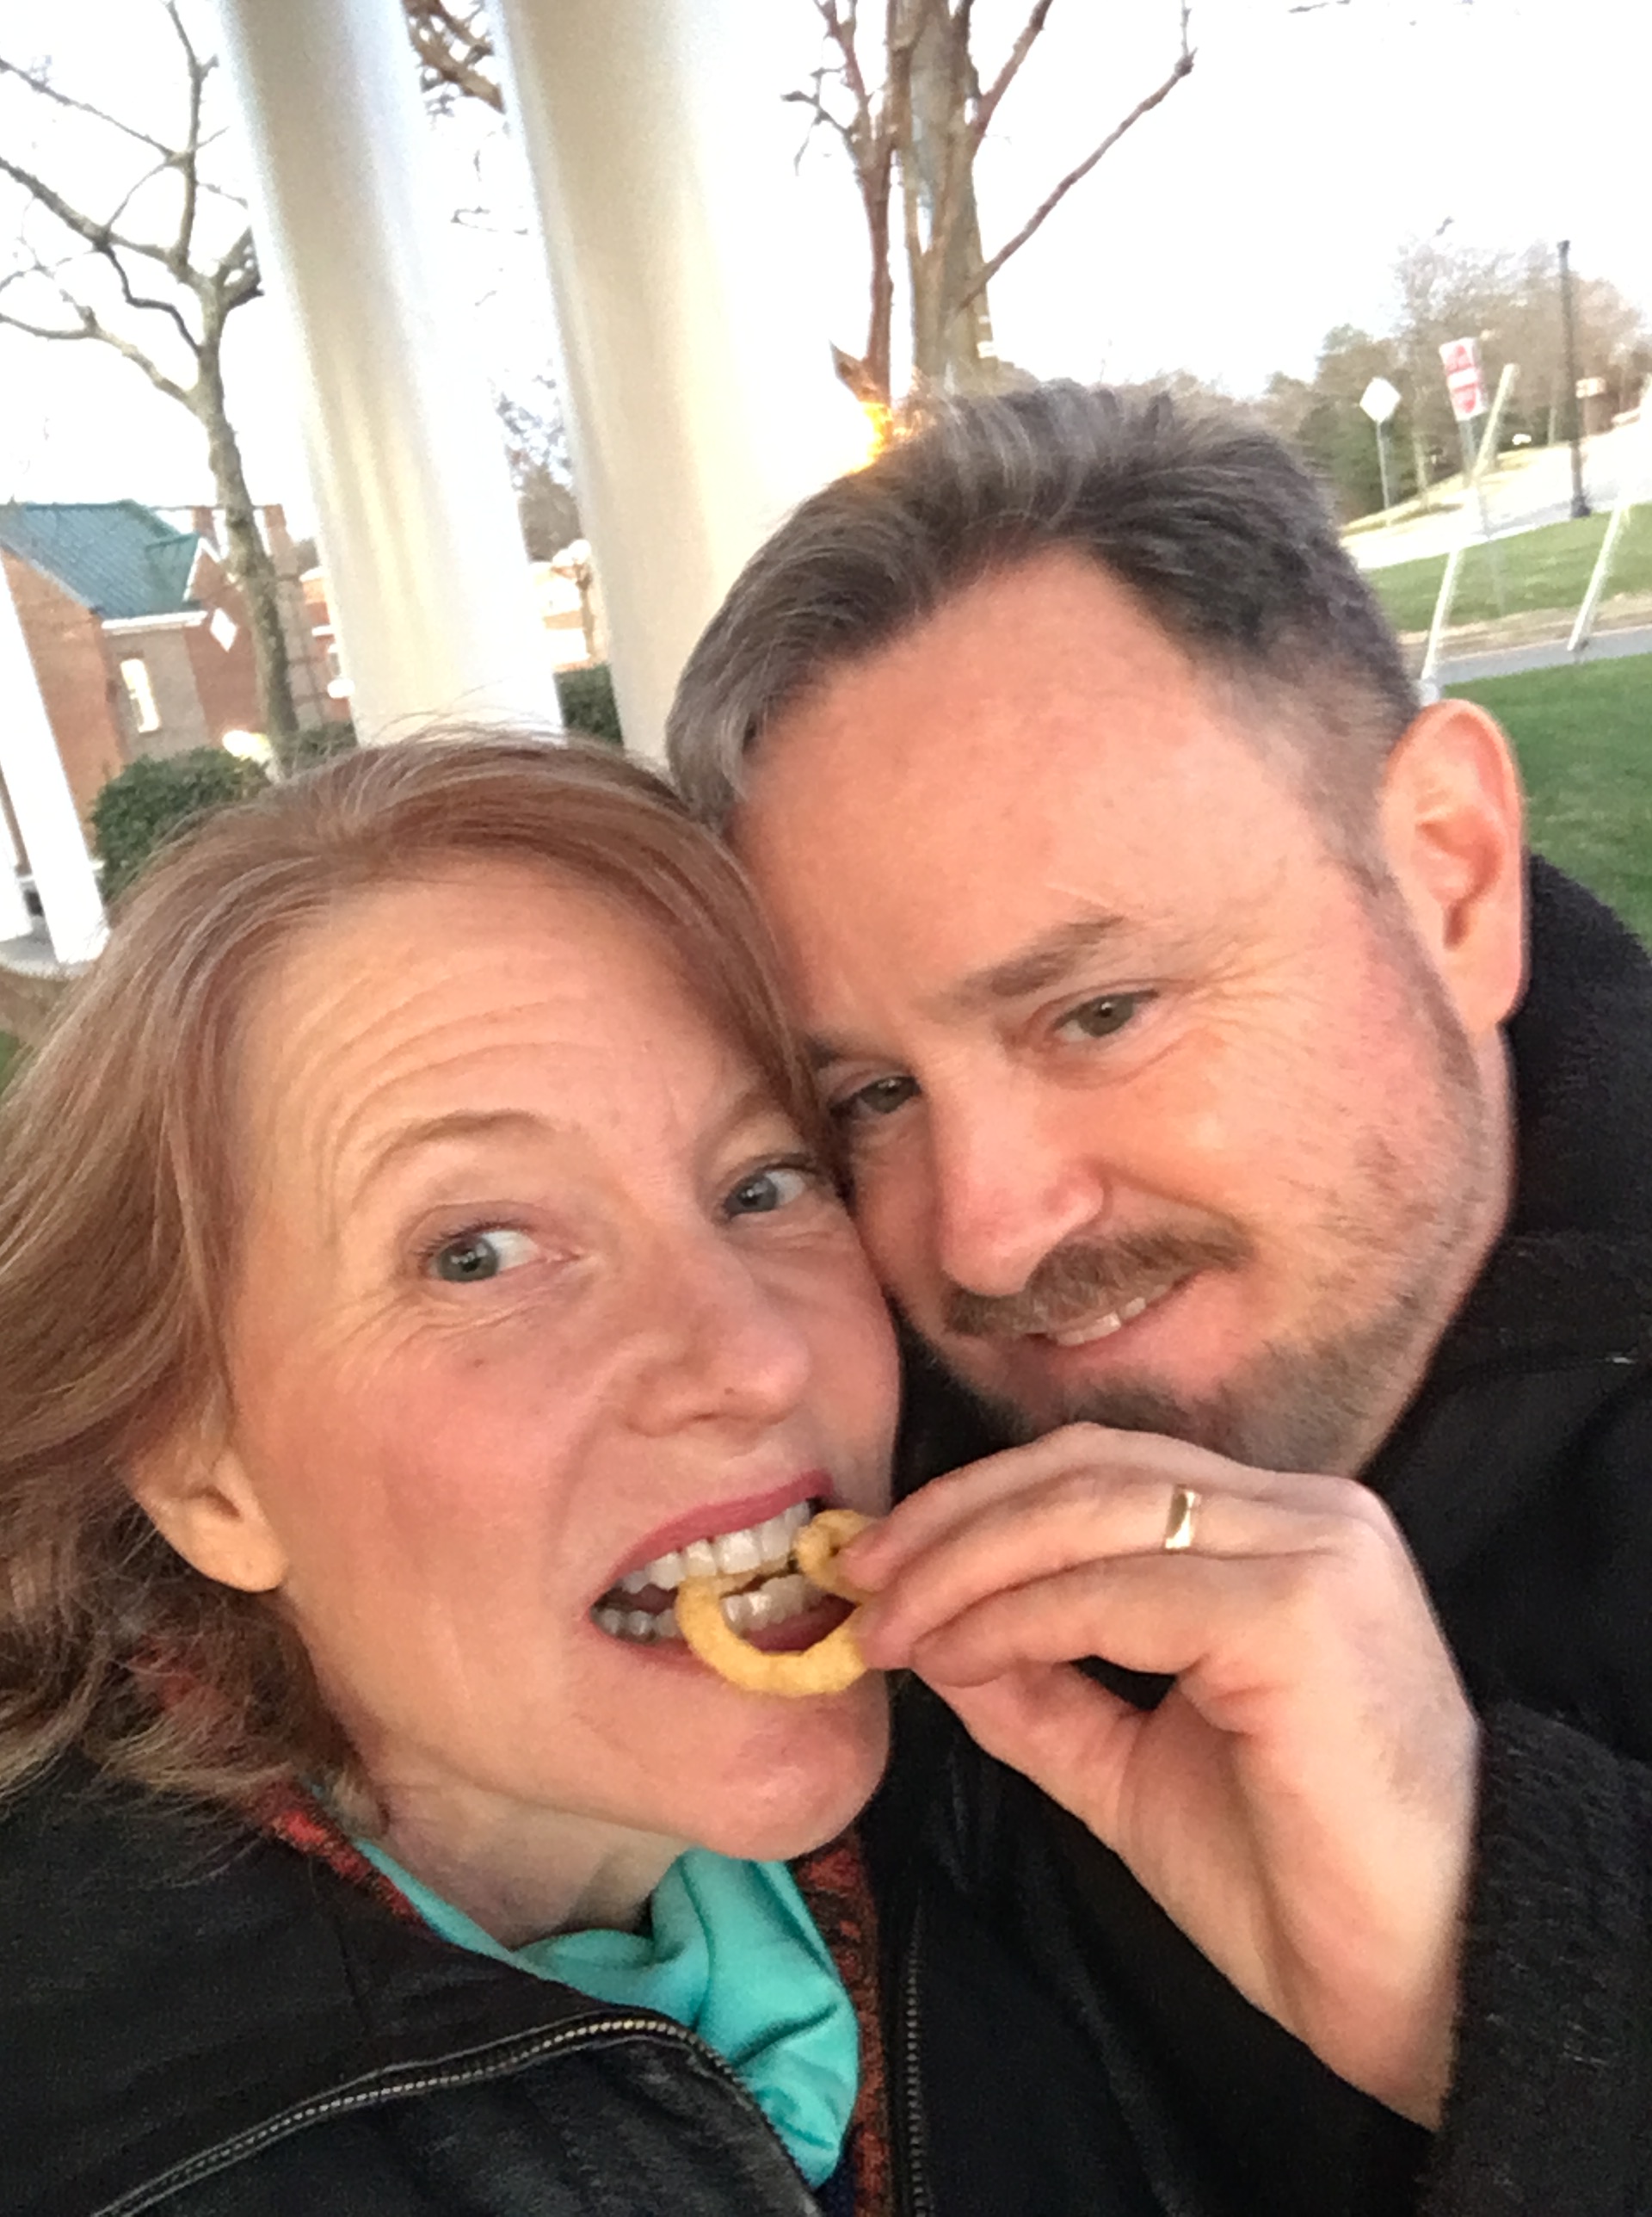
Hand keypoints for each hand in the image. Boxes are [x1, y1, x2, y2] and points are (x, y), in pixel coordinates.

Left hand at [845, 1425, 1478, 2125]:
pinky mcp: (1300, 1611)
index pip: (1101, 1469)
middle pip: (1087, 1470)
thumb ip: (1036, 1688)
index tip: (877, 1563)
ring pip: (1094, 1510)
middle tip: (857, 1581)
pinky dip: (1018, 1616)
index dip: (976, 1503)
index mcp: (1278, 1530)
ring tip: (890, 1626)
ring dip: (965, 1565)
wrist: (1426, 1982)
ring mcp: (1311, 1549)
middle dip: (951, 1522)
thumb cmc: (1294, 1879)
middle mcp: (1305, 1512)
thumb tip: (926, 1628)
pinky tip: (957, 1657)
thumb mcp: (1127, 1765)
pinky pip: (1120, 1591)